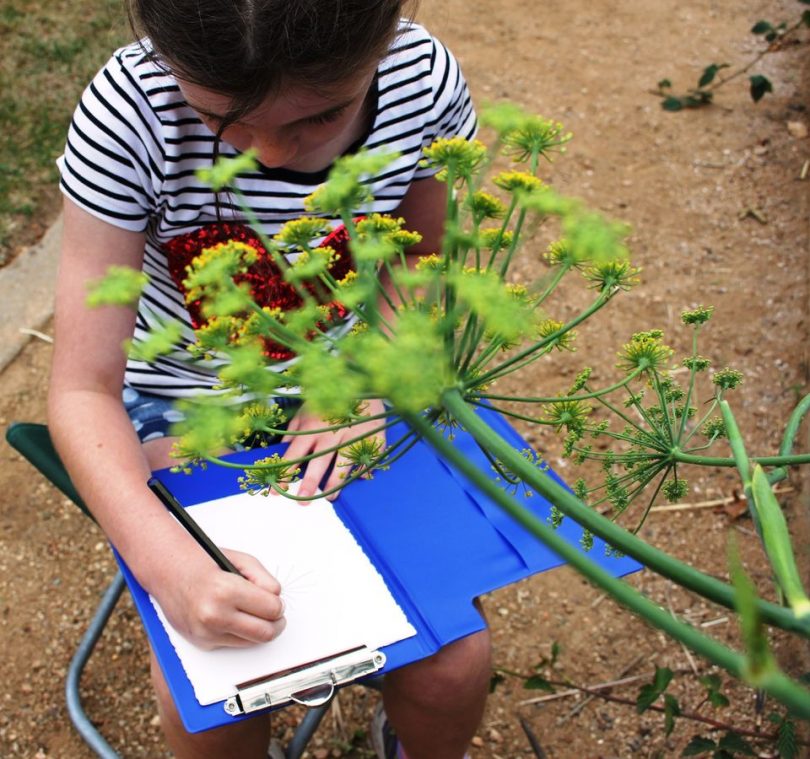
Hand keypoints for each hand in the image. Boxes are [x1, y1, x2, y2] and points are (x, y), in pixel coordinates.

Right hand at [153, 547, 285, 649]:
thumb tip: (277, 598)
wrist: (170, 573)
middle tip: (277, 615)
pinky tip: (238, 619)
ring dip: (260, 630)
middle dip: (276, 623)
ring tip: (260, 616)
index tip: (277, 602)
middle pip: (265, 632)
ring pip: (252, 642)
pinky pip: (235, 644)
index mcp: (226, 591)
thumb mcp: (240, 560)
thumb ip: (264, 579)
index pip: (271, 609)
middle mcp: (215, 615)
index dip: (279, 605)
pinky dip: (242, 634)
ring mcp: (207, 632)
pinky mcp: (203, 643)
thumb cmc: (205, 563)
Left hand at [281, 398, 386, 502]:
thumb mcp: (306, 408)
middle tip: (302, 501)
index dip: (284, 474)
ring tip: (331, 497)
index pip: (294, 455)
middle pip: (318, 464)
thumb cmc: (330, 395)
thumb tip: (284, 448)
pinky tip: (359, 478)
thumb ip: (294, 429)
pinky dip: (364, 469)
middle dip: (309, 485)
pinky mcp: (373, 437)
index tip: (275, 491)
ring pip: (343, 465)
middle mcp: (331, 434)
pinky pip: (368, 459)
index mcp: (312, 427)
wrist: (361, 378)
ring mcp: (353, 436)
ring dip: (336, 483)